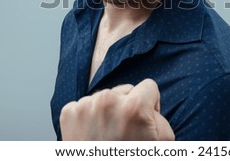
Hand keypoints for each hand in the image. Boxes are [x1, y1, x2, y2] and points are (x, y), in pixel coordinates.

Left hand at [59, 79, 174, 140]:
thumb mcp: (159, 143)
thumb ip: (160, 118)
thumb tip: (150, 106)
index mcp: (134, 107)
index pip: (148, 86)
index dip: (150, 104)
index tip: (144, 121)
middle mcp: (108, 101)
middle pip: (125, 89)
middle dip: (127, 106)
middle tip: (124, 131)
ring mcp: (86, 106)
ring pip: (105, 96)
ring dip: (108, 111)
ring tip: (107, 135)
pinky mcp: (69, 113)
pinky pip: (85, 105)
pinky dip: (89, 117)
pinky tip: (92, 134)